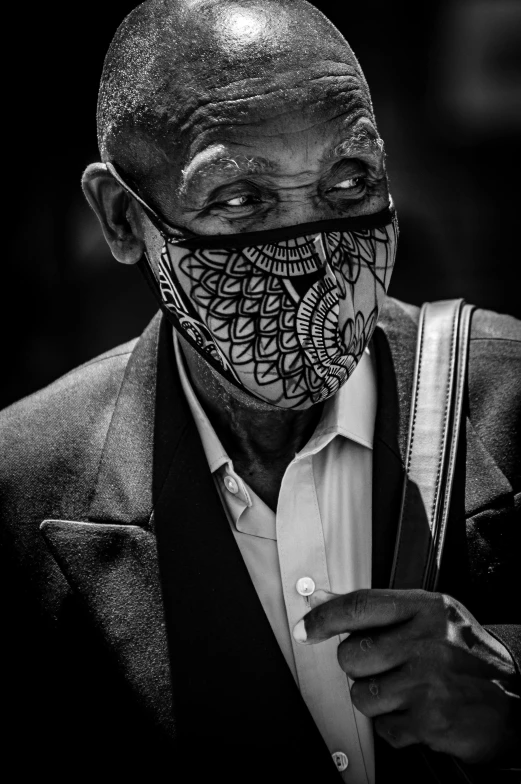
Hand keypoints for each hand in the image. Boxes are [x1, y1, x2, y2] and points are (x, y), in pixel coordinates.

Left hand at [292, 589, 520, 763]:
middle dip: (360, 668)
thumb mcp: (434, 619)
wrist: (517, 706)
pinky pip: (384, 729)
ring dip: (377, 700)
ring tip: (406, 693)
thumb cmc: (470, 659)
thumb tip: (323, 599)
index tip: (305, 629)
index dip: (323, 618)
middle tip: (387, 669)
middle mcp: (427, 640)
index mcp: (426, 608)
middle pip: (351, 655)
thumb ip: (380, 611)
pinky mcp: (430, 720)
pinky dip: (396, 728)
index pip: (358, 605)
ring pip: (361, 694)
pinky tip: (419, 715)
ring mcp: (429, 681)